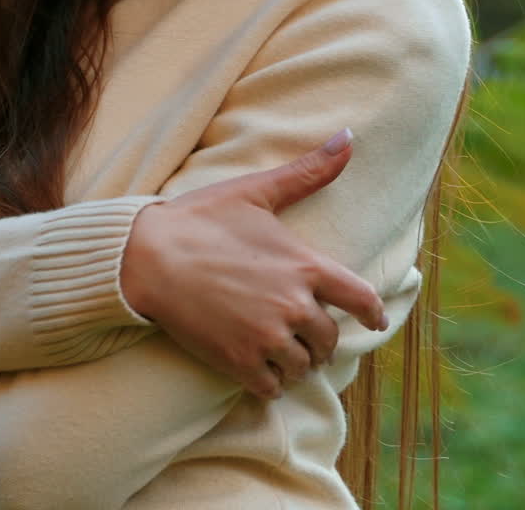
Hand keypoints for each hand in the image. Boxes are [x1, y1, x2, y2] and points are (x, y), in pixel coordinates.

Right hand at [120, 130, 386, 399]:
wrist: (148, 257)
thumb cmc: (202, 219)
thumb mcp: (257, 190)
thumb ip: (308, 171)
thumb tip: (349, 136)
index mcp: (304, 265)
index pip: (360, 298)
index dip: (373, 312)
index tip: (376, 319)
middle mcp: (293, 305)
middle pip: (330, 338)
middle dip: (322, 337)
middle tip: (308, 333)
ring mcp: (266, 338)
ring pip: (303, 366)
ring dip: (297, 361)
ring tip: (284, 351)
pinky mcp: (238, 362)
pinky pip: (272, 388)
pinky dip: (271, 382)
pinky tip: (260, 368)